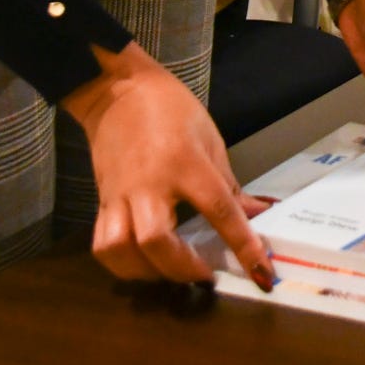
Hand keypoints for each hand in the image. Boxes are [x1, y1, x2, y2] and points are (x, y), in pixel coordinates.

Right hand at [62, 43, 272, 286]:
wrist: (117, 90)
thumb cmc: (169, 108)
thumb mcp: (210, 139)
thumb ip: (230, 185)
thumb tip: (257, 214)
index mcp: (186, 164)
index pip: (219, 211)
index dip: (244, 247)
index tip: (262, 275)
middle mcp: (149, 184)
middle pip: (158, 242)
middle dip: (183, 269)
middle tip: (204, 274)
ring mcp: (120, 196)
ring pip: (123, 250)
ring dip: (149, 273)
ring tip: (171, 272)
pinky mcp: (101, 202)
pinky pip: (103, 245)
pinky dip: (122, 265)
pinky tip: (142, 265)